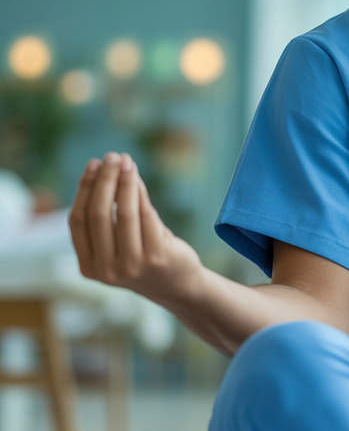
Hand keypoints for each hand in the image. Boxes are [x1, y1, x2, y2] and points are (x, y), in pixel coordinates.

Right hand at [69, 152, 202, 303]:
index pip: (78, 221)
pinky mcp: (156, 257)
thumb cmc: (144, 256)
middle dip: (105, 181)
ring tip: (126, 161)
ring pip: (123, 213)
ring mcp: (131, 266)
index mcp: (88, 267)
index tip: (93, 165)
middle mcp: (106, 270)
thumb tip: (108, 171)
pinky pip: (146, 216)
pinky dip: (140, 193)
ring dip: (124, 182)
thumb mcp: (118, 244)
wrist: (177, 284)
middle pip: (98, 214)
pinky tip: (138, 179)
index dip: (84, 189)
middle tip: (111, 157)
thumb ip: (108, 218)